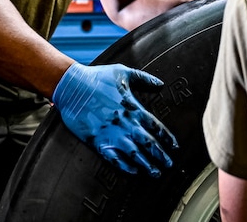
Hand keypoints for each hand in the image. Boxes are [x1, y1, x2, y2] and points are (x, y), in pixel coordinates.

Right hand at [52, 63, 177, 176]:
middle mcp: (125, 122)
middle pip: (148, 143)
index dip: (167, 138)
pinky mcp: (97, 140)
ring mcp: (111, 133)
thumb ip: (144, 79)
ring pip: (134, 153)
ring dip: (146, 164)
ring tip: (155, 173)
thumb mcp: (123, 72)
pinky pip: (113, 157)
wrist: (72, 86)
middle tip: (169, 165)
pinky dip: (124, 166)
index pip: (155, 126)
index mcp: (133, 107)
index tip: (174, 147)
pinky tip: (133, 171)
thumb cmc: (97, 77)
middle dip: (160, 155)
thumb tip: (160, 84)